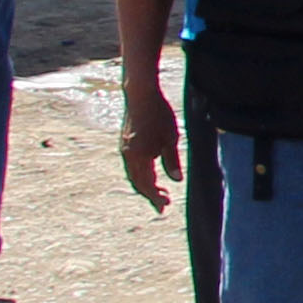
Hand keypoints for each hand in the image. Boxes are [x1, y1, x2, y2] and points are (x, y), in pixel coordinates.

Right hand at [120, 72, 183, 214]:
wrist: (141, 95)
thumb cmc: (159, 114)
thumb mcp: (171, 137)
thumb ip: (172, 160)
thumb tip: (177, 180)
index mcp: (140, 155)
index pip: (147, 184)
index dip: (155, 197)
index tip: (164, 207)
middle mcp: (128, 155)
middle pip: (138, 182)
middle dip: (150, 194)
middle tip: (163, 205)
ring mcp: (125, 149)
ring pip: (133, 174)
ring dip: (144, 185)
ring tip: (158, 192)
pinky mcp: (125, 143)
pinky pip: (131, 166)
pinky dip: (140, 175)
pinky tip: (150, 175)